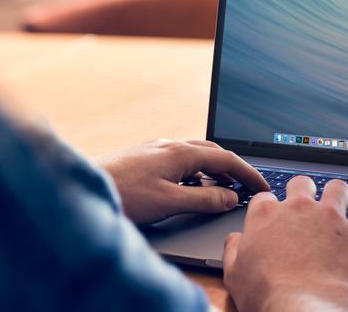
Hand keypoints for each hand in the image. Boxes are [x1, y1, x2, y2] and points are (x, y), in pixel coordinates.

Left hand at [93, 139, 269, 225]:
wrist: (85, 188)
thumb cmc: (122, 194)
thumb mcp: (169, 202)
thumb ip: (203, 200)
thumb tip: (230, 198)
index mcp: (180, 152)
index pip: (225, 159)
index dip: (248, 173)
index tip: (262, 187)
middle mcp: (169, 145)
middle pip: (212, 153)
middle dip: (233, 169)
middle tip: (248, 187)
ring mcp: (155, 150)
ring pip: (195, 156)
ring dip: (213, 171)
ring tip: (224, 190)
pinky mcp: (144, 158)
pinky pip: (179, 161)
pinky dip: (194, 173)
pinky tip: (191, 188)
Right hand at [222, 176, 347, 311]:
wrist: (304, 309)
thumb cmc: (267, 295)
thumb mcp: (234, 275)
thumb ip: (232, 251)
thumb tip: (234, 240)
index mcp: (266, 215)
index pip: (266, 198)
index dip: (270, 208)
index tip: (275, 220)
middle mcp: (298, 208)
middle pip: (302, 183)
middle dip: (304, 191)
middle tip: (307, 208)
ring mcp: (331, 218)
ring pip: (338, 189)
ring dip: (339, 195)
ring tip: (341, 205)